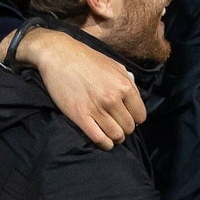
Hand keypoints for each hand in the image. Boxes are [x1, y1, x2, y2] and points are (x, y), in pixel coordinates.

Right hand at [13, 28, 146, 149]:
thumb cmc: (88, 59)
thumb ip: (129, 83)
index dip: (135, 119)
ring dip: (116, 138)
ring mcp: (96, 108)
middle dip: (125, 129)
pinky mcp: (79, 115)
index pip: (140, 115)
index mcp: (124, 86)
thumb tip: (136, 100)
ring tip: (112, 135)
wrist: (59, 55)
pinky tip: (104, 141)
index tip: (128, 118)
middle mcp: (113, 99)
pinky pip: (98, 138)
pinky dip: (104, 144)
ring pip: (116, 135)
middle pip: (129, 127)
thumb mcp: (116, 66)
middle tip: (118, 125)